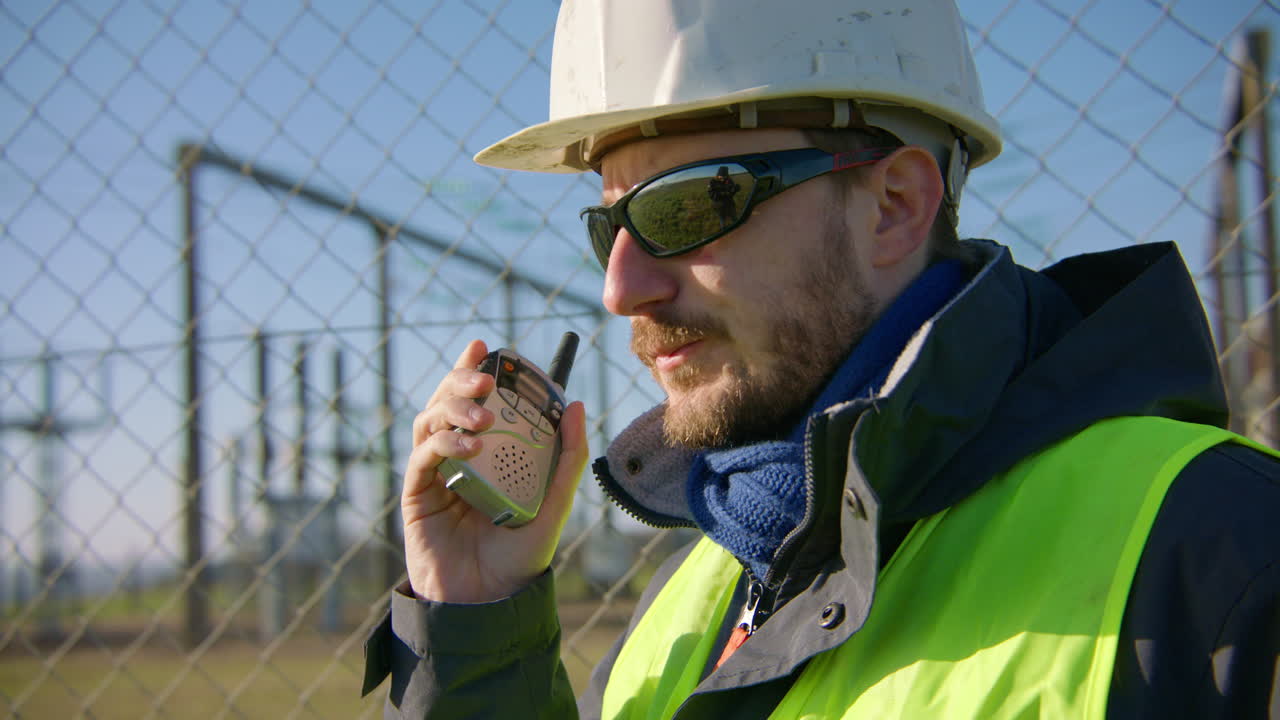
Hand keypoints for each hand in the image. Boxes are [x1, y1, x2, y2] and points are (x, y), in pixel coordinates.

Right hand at [400, 339, 588, 602]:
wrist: (488, 603)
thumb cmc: (520, 558)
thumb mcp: (554, 505)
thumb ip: (567, 458)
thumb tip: (574, 404)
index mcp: (488, 452)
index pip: (476, 400)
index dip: (474, 370)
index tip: (485, 347)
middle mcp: (458, 456)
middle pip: (447, 402)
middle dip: (461, 382)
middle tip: (485, 380)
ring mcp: (435, 474)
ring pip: (430, 421)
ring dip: (454, 410)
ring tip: (484, 419)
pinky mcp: (418, 495)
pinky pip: (422, 457)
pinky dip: (442, 443)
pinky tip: (468, 447)